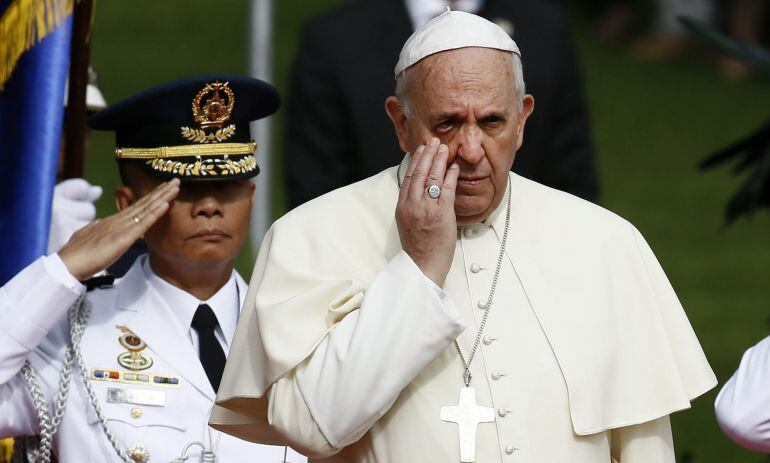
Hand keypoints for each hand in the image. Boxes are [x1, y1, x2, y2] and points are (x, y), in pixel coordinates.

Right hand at [58, 179, 179, 280]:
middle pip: (144, 203)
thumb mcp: (88, 235)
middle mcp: (119, 220)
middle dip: (161, 191)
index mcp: (112, 221)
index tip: (164, 188)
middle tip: (176, 180)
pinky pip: (143, 223)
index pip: (136, 206)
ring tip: (176, 186)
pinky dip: (155, 213)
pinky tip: (166, 204)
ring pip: (146, 208)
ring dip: (163, 197)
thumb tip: (101, 221)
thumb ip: (96, 227)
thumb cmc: (77, 253)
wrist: (67, 264)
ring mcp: (122, 227)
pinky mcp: (124, 237)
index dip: (151, 196)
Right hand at [396, 138, 458, 286]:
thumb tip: (418, 192)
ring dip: (439, 160)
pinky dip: (451, 176)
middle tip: (434, 141)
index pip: (409, 177)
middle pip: (420, 172)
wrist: (422, 266)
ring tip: (445, 148)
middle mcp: (412, 205)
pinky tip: (454, 167)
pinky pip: (447, 189)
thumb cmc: (417, 249)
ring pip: (432, 177)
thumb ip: (411, 206)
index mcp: (402, 206)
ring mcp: (426, 208)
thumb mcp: (407, 224)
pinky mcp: (441, 214)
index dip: (416, 161)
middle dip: (428, 154)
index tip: (421, 149)